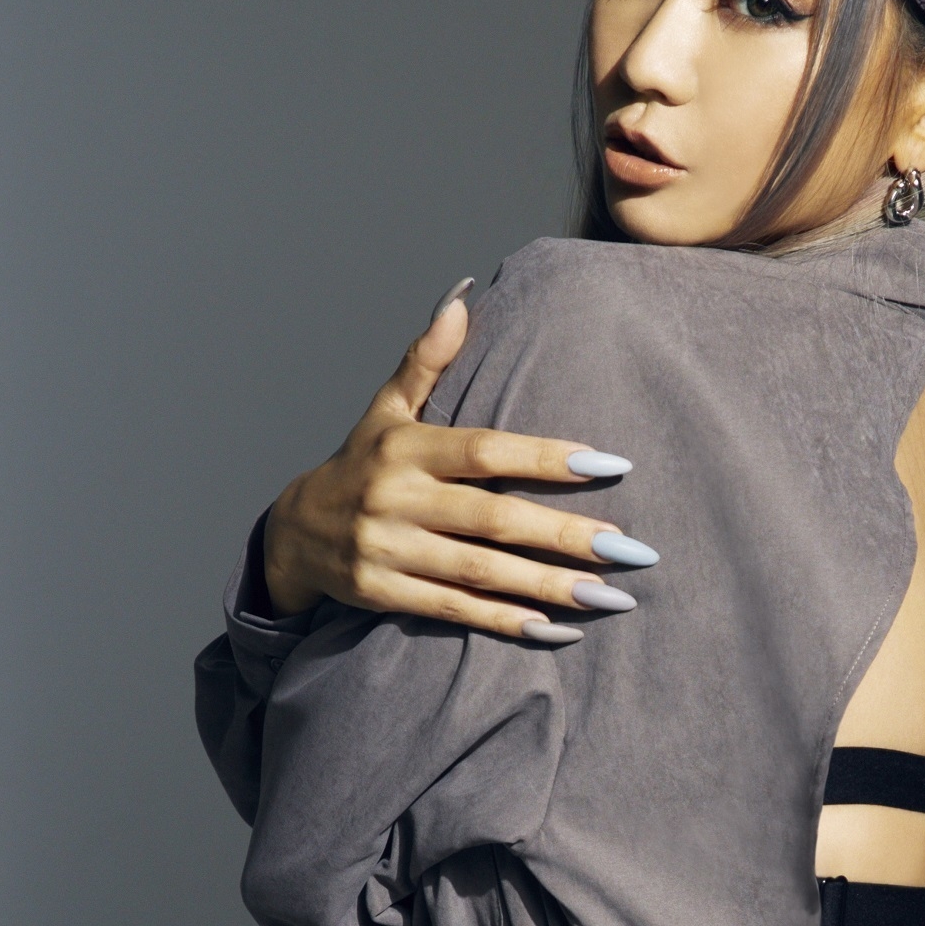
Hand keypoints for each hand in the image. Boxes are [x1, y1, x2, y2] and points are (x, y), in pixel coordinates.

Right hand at [260, 282, 649, 637]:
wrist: (293, 532)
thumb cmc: (362, 462)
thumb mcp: (387, 407)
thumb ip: (428, 358)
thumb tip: (464, 296)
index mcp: (407, 448)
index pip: (487, 450)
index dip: (548, 457)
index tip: (611, 465)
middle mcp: (396, 498)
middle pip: (493, 519)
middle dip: (566, 536)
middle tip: (631, 549)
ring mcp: (388, 550)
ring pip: (481, 572)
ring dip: (550, 587)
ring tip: (611, 597)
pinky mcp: (384, 594)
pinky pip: (455, 611)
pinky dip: (507, 622)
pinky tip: (559, 629)